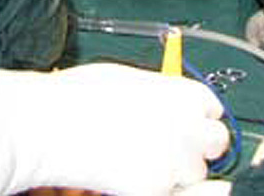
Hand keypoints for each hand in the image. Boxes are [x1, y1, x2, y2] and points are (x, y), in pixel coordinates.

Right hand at [0, 63, 228, 195]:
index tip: (188, 125)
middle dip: (199, 148)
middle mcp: (187, 126)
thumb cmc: (79, 95)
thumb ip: (162, 94)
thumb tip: (167, 104)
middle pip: (216, 144)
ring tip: (140, 160)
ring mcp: (172, 161)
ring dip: (176, 171)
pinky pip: (164, 191)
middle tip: (173, 149)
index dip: (199, 118)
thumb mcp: (132, 80)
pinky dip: (148, 186)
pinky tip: (124, 173)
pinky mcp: (151, 189)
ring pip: (193, 175)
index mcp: (183, 94)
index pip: (213, 110)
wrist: (47, 123)